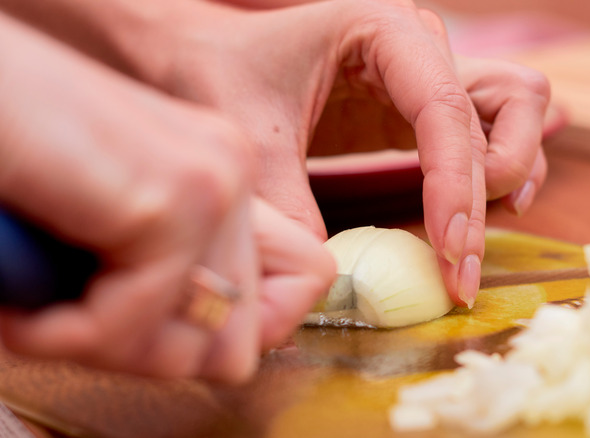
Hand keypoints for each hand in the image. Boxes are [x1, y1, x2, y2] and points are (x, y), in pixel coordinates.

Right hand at [0, 15, 334, 382]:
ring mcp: (212, 182)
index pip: (303, 281)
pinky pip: (133, 326)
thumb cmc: (21, 157)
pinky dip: (64, 335)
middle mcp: (232, 170)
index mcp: (225, 172)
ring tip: (50, 308)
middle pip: (245, 335)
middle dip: (155, 352)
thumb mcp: (118, 228)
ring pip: (202, 349)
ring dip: (113, 348)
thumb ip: (182, 274)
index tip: (156, 328)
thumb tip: (239, 352)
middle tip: (80, 320)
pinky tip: (26, 303)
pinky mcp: (170, 200)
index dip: (238, 331)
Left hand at [111, 0, 487, 306]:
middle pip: (502, 108)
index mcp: (380, 27)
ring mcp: (428, 73)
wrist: (204, 59)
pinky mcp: (421, 109)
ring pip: (518, 108)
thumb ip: (290, 205)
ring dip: (512, 170)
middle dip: (485, 192)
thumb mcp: (249, 137)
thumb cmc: (219, 75)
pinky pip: (493, 129)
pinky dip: (502, 169)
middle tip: (457, 267)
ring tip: (474, 233)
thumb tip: (333, 281)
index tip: (448, 251)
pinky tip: (483, 212)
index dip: (455, 184)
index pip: (444, 106)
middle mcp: (419, 43)